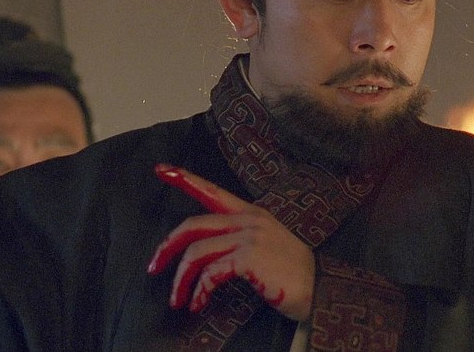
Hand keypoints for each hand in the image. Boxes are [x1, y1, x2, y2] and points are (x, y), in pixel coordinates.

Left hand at [147, 163, 314, 320]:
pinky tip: (198, 303)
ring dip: (181, 280)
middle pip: (193, 225)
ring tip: (179, 300)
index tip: (162, 169)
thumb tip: (207, 256)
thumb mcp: (268, 246)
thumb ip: (240, 240)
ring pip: (196, 252)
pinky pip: (210, 272)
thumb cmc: (293, 274)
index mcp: (252, 213)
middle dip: (167, 247)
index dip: (185, 179)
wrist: (319, 289)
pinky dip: (199, 290)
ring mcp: (249, 237)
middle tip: (153, 268)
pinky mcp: (248, 257)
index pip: (213, 191)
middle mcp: (249, 220)